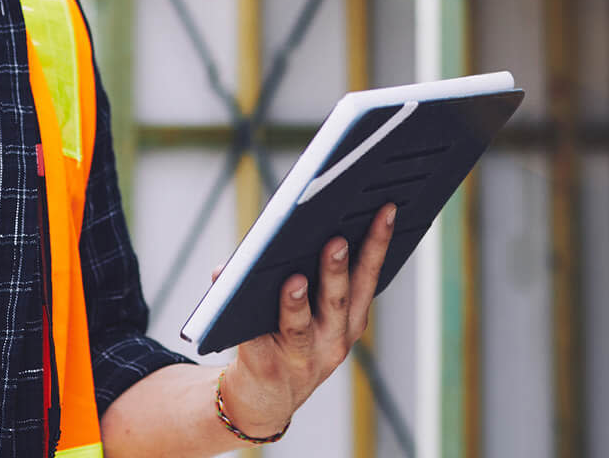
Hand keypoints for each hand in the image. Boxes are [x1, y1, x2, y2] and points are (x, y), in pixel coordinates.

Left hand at [217, 203, 395, 439]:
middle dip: (338, 270)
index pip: (369, 276)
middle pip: (337, 300)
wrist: (266, 398)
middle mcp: (333, 340)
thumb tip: (294, 222)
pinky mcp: (265, 366)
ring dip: (296, 301)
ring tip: (292, 279)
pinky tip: (223, 277)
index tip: (385, 209)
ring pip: (299, 326)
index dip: (379, 243)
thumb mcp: (319, 312)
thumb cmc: (292, 338)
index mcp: (351, 319)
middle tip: (336, 240)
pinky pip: (251, 336)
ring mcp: (301, 357)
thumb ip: (320, 274)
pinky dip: (234, 307)